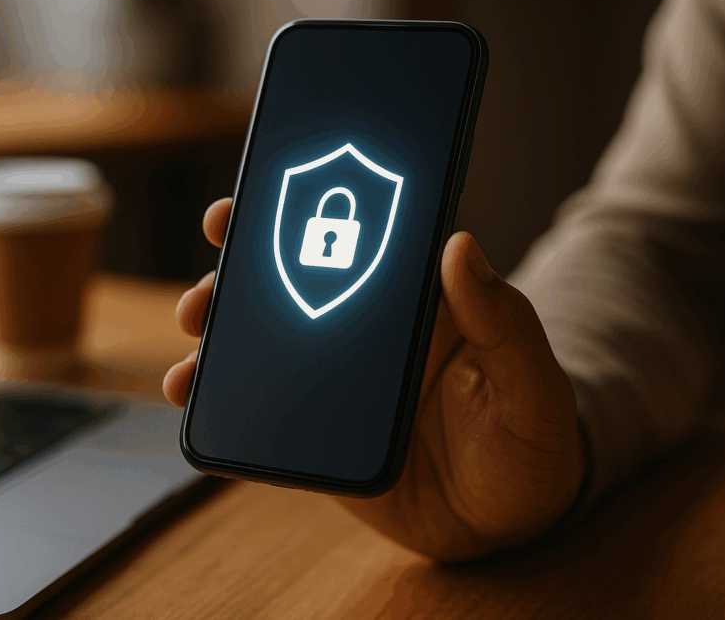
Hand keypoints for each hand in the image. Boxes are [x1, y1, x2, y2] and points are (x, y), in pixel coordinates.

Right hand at [164, 198, 586, 560]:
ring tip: (191, 347)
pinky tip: (191, 397)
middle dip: (236, 275)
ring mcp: (338, 383)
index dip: (302, 213)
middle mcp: (368, 333)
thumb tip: (462, 244)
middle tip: (205, 291)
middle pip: (292, 285)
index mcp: (416, 303)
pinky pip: (262, 411)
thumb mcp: (533, 383)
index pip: (355, 240)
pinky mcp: (320, 431)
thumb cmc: (531, 443)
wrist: (508, 525)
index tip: (254, 199)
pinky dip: (222, 403)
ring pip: (266, 344)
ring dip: (219, 337)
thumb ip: (505, 321)